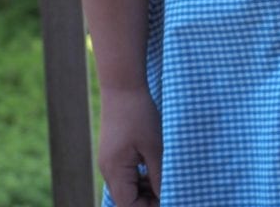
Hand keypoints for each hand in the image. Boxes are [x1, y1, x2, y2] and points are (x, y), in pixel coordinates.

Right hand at [97, 86, 161, 205]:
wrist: (122, 85)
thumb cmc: (139, 114)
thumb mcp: (154, 146)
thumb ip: (158, 175)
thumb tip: (165, 196)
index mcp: (115, 171)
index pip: (128, 206)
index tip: (169, 198)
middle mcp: (108, 170)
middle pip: (126, 200)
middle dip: (148, 200)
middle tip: (171, 190)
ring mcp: (109, 161)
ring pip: (127, 187)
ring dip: (145, 188)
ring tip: (165, 180)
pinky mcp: (113, 152)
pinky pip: (126, 174)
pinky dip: (140, 176)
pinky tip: (155, 168)